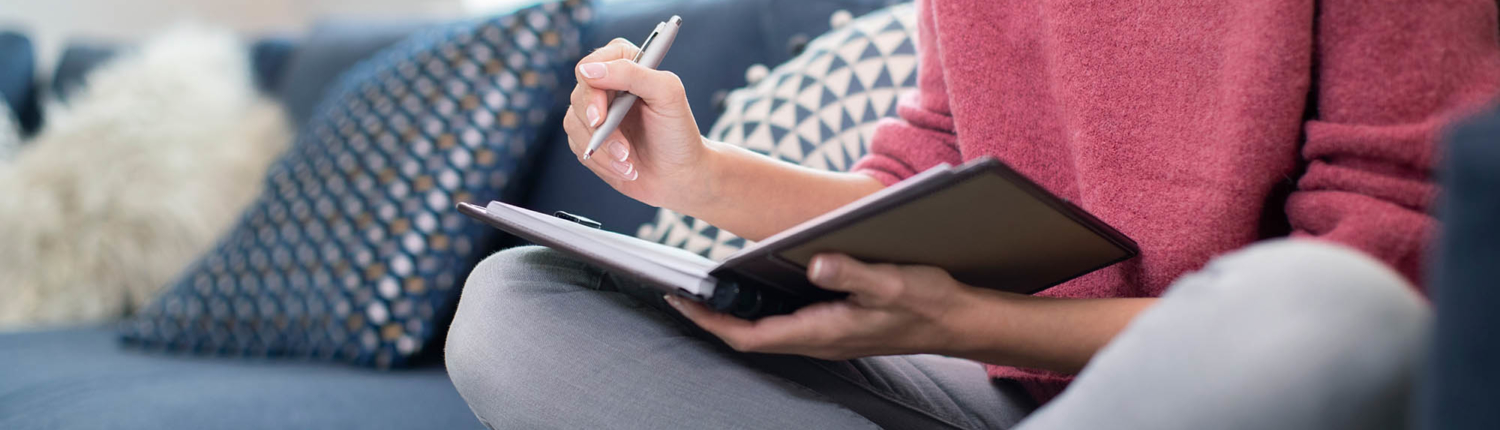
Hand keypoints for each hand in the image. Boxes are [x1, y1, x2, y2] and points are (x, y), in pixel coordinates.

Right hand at [563, 38, 711, 208]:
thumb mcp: (667, 93)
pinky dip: (602, 161)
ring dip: (603, 148)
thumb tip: (588, 71)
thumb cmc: (677, 131)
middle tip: (621, 148)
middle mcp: (606, 85)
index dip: (592, 89)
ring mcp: (595, 112)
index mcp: (625, 64)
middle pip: (579, 95)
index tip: (602, 116)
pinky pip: (577, 146)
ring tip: (628, 160)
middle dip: (598, 127)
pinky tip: (626, 168)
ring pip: (573, 123)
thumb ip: (632, 73)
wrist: (679, 174)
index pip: (592, 65)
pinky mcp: (588, 138)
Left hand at [665, 253, 978, 359]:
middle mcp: (819, 339)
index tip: (679, 300)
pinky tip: (757, 283)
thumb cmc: (930, 302)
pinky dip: (761, 306)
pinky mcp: (837, 326)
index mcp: (823, 331)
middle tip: (679, 289)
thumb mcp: (894, 281)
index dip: (710, 320)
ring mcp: (827, 335)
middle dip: (711, 315)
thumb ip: (853, 273)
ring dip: (735, 311)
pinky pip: (785, 322)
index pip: (749, 335)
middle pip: (749, 335)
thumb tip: (816, 264)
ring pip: (766, 330)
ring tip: (708, 283)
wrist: (961, 322)